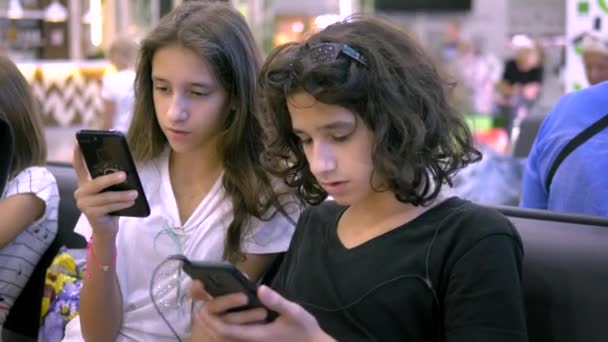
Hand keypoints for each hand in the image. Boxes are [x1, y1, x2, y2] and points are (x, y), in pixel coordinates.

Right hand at [72, 145, 136, 240]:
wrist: (106, 229)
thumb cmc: (111, 207)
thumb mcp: (110, 192)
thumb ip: (111, 182)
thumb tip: (125, 172)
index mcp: (85, 183)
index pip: (78, 167)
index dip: (78, 154)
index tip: (78, 141)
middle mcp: (81, 192)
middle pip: (95, 183)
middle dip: (110, 179)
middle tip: (124, 175)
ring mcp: (84, 203)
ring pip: (105, 197)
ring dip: (122, 195)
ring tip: (135, 194)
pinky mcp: (90, 214)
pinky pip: (108, 207)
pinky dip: (121, 204)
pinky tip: (130, 202)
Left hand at [191, 284, 334, 341]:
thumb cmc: (304, 329)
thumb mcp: (293, 312)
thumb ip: (276, 302)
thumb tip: (260, 289)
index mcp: (257, 334)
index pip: (228, 330)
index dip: (212, 321)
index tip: (202, 309)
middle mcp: (252, 340)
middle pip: (224, 333)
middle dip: (210, 322)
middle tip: (198, 306)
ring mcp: (255, 341)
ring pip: (230, 335)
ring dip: (217, 322)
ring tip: (206, 307)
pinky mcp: (258, 339)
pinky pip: (238, 333)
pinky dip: (228, 324)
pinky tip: (227, 312)